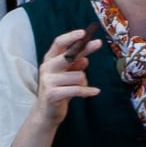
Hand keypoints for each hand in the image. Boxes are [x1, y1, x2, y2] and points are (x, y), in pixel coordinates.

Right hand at [11, 28, 100, 146]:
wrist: (46, 113)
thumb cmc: (59, 90)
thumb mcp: (67, 75)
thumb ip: (75, 65)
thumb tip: (85, 59)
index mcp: (49, 60)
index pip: (59, 43)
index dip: (71, 37)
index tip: (84, 32)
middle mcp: (47, 68)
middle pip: (69, 55)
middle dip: (85, 49)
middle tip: (99, 43)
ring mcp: (48, 81)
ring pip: (78, 75)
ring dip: (84, 82)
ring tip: (80, 88)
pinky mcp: (53, 94)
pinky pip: (78, 89)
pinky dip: (88, 91)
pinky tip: (95, 92)